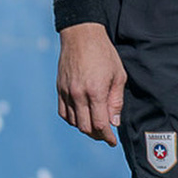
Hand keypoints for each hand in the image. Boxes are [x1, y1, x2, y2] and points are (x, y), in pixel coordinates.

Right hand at [55, 23, 123, 144]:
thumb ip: (116, 101)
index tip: (113, 141)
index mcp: (95, 91)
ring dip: (85, 128)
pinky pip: (63, 112)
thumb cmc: (103, 53)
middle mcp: (78, 94)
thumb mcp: (118, 76)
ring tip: (95, 126)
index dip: (107, 136)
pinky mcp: (60, 88)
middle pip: (85, 127)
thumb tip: (114, 122)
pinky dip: (72, 119)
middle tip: (106, 135)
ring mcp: (66, 92)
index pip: (100, 124)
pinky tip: (81, 117)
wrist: (81, 35)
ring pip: (73, 122)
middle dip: (97, 135)